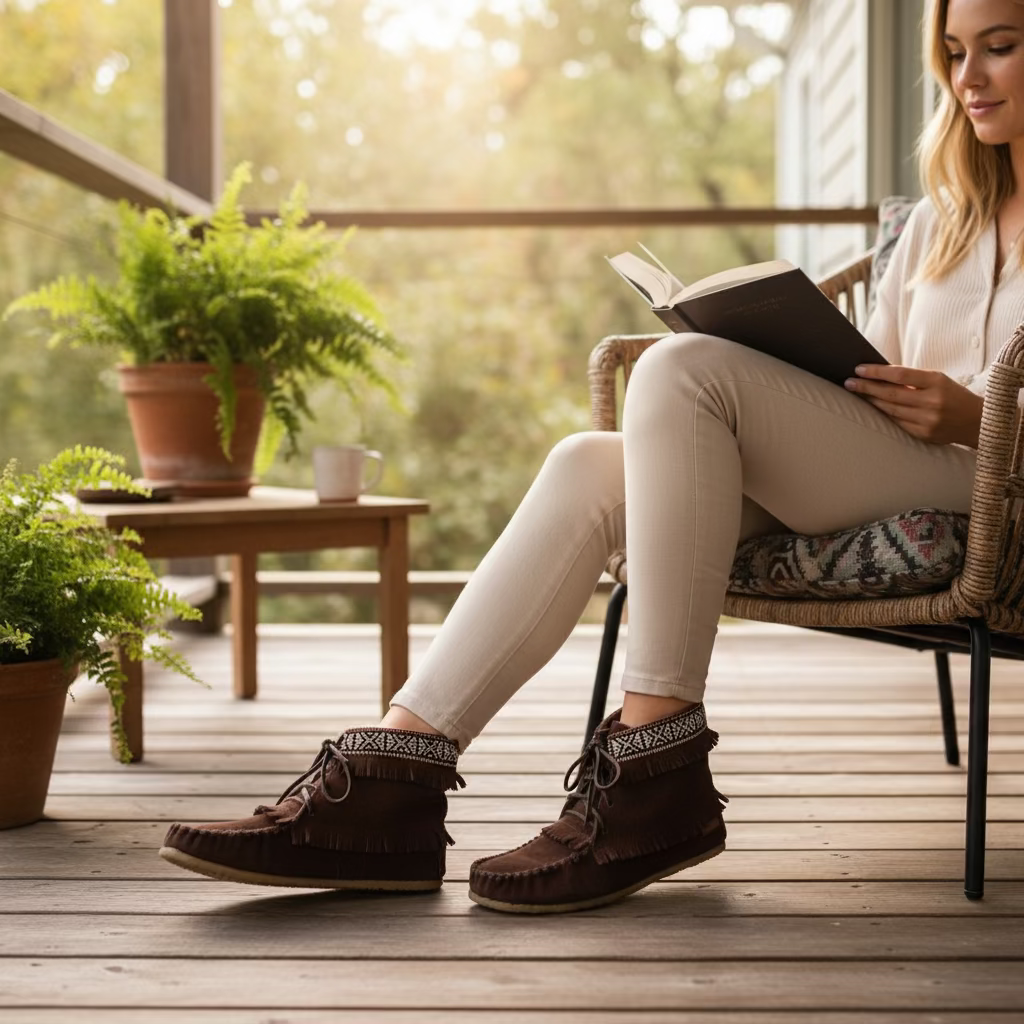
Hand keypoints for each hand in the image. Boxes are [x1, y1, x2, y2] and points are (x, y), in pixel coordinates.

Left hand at [844, 364, 983, 447]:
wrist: (978, 422)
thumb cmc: (953, 396)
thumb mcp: (938, 380)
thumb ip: (912, 379)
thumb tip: (880, 376)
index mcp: (937, 382)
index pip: (899, 374)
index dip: (876, 372)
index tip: (859, 369)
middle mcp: (932, 401)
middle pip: (890, 393)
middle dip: (866, 387)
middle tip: (849, 382)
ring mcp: (927, 420)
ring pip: (890, 409)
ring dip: (871, 401)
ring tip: (857, 393)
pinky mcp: (923, 434)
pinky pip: (897, 423)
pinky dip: (884, 414)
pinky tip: (873, 408)